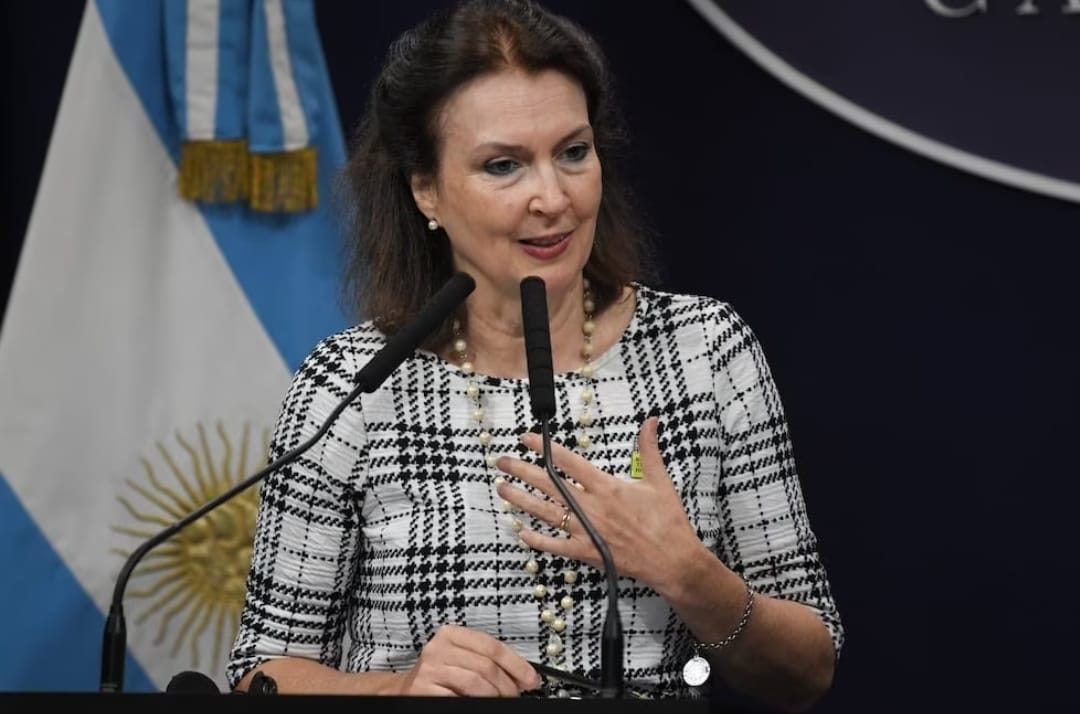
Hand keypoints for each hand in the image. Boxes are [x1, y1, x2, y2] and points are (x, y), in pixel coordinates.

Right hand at [397, 624, 540, 695]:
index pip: (492, 646)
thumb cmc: (438, 677)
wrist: (404, 691)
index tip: (531, 679)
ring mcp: (430, 669)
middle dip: (507, 685)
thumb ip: (487, 662)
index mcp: (451, 634)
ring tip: (498, 701)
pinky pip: (458, 698)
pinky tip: (479, 705)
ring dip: (494, 696)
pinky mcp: (423, 690)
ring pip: (475, 682)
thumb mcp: (461, 660)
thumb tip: (523, 676)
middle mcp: (438, 648)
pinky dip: (474, 704)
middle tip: (515, 696)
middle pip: (486, 666)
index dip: (516, 664)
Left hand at [495, 417, 704, 589]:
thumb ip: (649, 449)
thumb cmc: (668, 520)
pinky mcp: (588, 553)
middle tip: (501, 462)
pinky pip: (557, 546)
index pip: (569, 463)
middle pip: (549, 486)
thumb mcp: (659, 480)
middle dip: (522, 471)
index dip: (545, 449)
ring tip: (502, 490)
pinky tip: (522, 533)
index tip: (526, 439)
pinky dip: (539, 540)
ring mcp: (587, 531)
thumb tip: (651, 421)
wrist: (673, 560)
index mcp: (607, 487)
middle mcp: (592, 508)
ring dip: (522, 501)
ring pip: (547, 513)